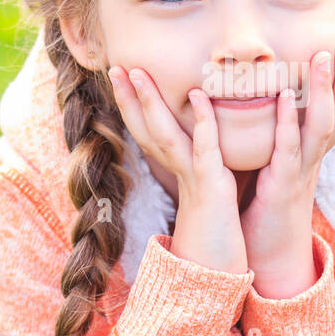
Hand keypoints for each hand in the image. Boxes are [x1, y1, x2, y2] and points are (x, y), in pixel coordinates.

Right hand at [108, 66, 248, 273]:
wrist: (219, 270)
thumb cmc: (217, 229)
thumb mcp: (207, 188)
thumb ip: (202, 163)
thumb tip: (201, 143)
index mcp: (177, 168)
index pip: (148, 130)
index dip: (132, 103)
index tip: (121, 73)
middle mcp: (179, 170)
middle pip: (147, 127)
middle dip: (129, 97)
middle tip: (115, 65)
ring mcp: (193, 176)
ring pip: (166, 133)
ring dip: (151, 102)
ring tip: (137, 73)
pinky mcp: (213, 185)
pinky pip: (205, 148)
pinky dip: (202, 121)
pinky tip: (197, 95)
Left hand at [239, 37, 334, 290]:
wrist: (269, 254)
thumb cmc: (269, 205)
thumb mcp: (281, 162)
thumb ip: (283, 133)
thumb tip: (277, 97)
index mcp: (314, 150)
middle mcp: (315, 157)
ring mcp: (302, 170)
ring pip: (320, 125)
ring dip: (322, 89)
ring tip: (324, 55)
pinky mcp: (283, 185)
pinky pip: (289, 150)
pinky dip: (287, 122)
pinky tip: (282, 98)